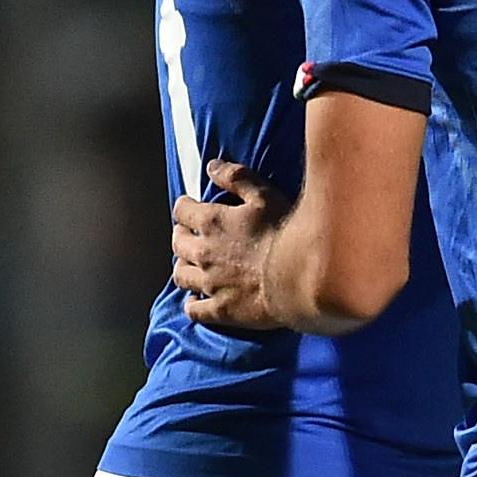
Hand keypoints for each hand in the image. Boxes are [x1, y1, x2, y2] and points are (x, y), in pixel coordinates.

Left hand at [174, 161, 286, 328]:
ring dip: (183, 267)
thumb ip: (236, 178)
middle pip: (177, 243)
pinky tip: (196, 300)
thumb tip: (211, 166)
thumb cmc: (285, 232)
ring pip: (180, 275)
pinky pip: (194, 309)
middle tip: (188, 234)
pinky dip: (192, 304)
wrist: (299, 277)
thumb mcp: (263, 195)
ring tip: (191, 265)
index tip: (189, 207)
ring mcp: (209, 284)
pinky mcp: (219, 310)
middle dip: (181, 235)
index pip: (181, 210)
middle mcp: (202, 253)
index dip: (185, 207)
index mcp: (210, 222)